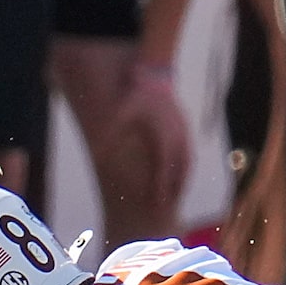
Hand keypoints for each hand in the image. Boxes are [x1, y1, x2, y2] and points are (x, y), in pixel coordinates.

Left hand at [112, 64, 195, 219]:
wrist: (155, 75)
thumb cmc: (137, 94)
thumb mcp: (121, 111)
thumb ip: (111, 132)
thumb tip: (97, 151)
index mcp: (164, 135)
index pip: (164, 167)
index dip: (161, 187)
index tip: (157, 203)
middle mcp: (178, 136)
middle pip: (180, 171)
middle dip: (174, 191)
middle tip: (165, 209)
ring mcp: (184, 132)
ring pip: (188, 163)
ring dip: (182, 182)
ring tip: (174, 199)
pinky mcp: (185, 128)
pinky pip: (188, 154)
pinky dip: (185, 169)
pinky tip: (178, 178)